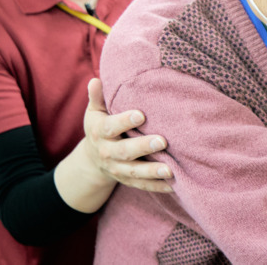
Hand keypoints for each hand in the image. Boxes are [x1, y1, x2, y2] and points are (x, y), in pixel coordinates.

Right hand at [82, 78, 172, 192]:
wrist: (92, 159)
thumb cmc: (99, 126)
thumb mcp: (94, 112)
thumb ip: (97, 97)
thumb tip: (95, 80)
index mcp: (100, 132)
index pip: (111, 127)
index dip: (124, 121)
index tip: (141, 115)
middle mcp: (107, 152)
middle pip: (124, 151)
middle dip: (143, 147)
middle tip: (163, 141)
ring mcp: (117, 169)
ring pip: (134, 172)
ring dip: (152, 172)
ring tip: (170, 169)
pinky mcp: (127, 180)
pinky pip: (142, 185)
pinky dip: (157, 186)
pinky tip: (174, 184)